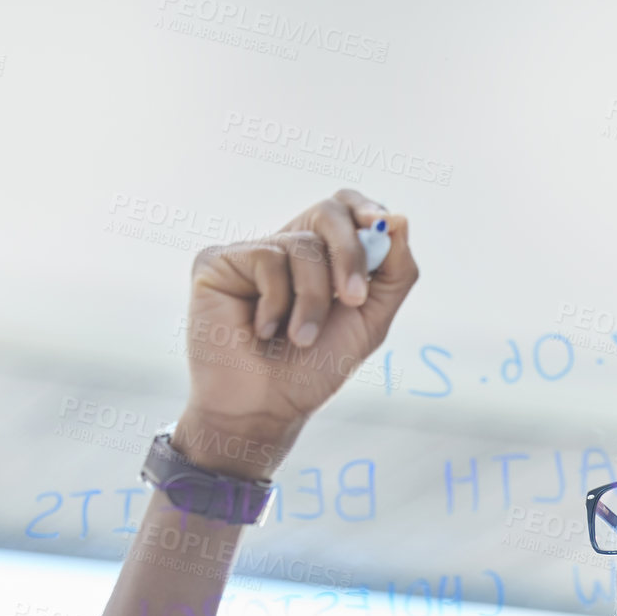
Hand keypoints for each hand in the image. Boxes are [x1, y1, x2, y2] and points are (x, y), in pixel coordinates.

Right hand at [177, 189, 418, 475]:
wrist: (267, 407)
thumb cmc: (314, 369)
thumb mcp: (369, 321)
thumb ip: (393, 273)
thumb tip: (399, 218)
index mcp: (323, 257)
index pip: (347, 208)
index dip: (365, 209)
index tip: (381, 223)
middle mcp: (286, 247)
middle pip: (328, 211)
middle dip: (350, 254)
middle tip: (354, 299)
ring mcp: (251, 252)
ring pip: (303, 246)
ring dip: (313, 301)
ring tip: (300, 338)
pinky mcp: (217, 261)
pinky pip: (266, 258)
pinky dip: (277, 302)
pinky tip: (263, 331)